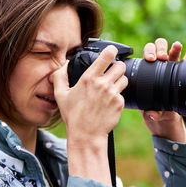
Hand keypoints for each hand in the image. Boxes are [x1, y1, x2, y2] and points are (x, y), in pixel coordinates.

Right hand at [53, 45, 127, 184]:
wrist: (86, 135)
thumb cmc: (73, 115)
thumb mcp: (60, 95)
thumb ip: (60, 76)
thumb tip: (66, 63)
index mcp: (89, 78)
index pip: (107, 55)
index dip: (111, 51)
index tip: (111, 52)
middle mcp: (103, 84)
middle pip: (121, 66)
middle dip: (117, 67)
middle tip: (111, 73)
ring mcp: (113, 94)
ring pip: (124, 79)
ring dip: (119, 81)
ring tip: (110, 88)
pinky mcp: (120, 104)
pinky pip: (123, 94)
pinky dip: (118, 97)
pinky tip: (109, 103)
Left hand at [140, 38, 185, 142]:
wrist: (165, 118)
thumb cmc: (153, 110)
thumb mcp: (150, 112)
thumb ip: (151, 113)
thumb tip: (152, 114)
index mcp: (147, 72)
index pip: (146, 55)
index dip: (148, 52)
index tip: (150, 59)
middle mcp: (159, 67)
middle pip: (158, 49)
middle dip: (159, 48)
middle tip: (162, 57)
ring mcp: (172, 69)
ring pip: (173, 53)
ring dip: (174, 48)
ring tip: (177, 46)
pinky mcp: (183, 74)